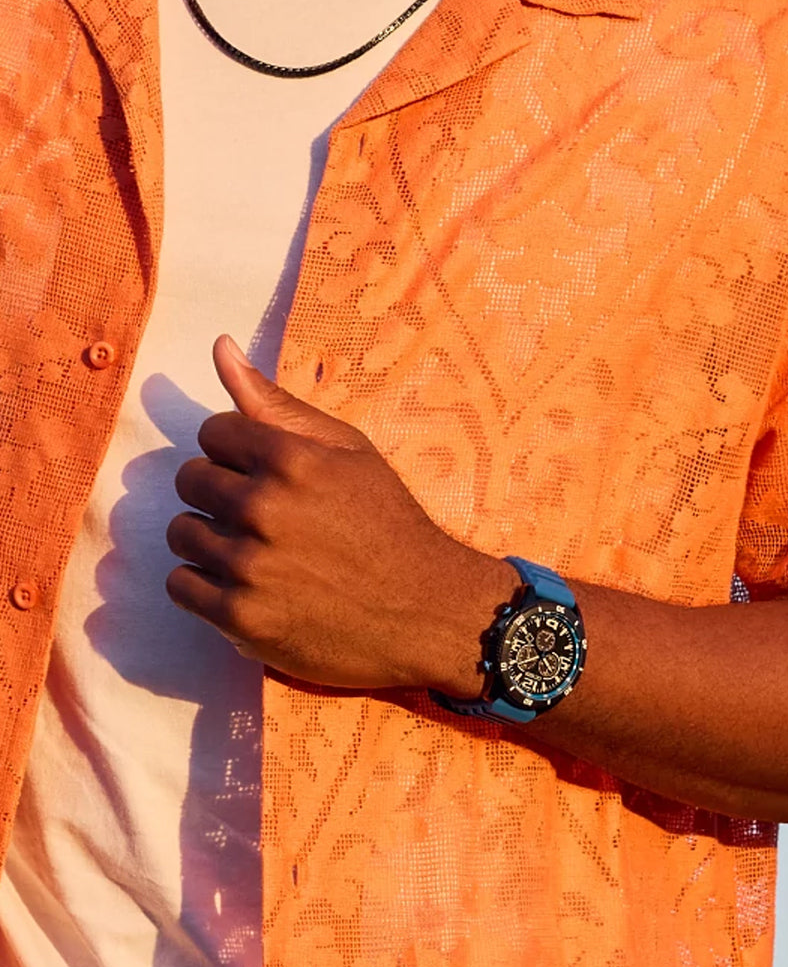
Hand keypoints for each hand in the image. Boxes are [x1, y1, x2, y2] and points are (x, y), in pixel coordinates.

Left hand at [165, 335, 508, 696]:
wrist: (426, 611)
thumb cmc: (389, 524)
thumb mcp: (349, 452)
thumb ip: (277, 403)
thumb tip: (219, 346)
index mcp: (291, 459)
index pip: (213, 433)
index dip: (239, 452)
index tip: (269, 475)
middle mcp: (264, 509)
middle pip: (189, 481)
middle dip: (221, 493)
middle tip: (265, 516)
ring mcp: (250, 568)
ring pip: (182, 534)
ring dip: (212, 540)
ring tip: (259, 552)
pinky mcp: (241, 620)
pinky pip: (182, 587)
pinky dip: (208, 587)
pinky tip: (249, 586)